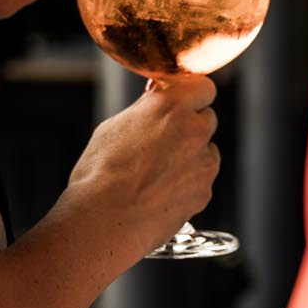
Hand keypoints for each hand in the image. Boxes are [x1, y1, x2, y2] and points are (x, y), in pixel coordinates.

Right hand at [66, 74, 219, 258]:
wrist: (105, 221)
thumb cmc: (101, 175)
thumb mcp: (114, 127)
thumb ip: (145, 112)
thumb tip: (154, 105)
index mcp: (171, 107)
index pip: (202, 87)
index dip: (191, 95)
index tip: (180, 102)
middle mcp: (194, 131)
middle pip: (207, 118)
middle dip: (190, 126)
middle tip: (163, 140)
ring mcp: (203, 164)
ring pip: (206, 151)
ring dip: (191, 156)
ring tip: (158, 172)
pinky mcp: (204, 192)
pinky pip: (201, 180)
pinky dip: (188, 183)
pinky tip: (161, 192)